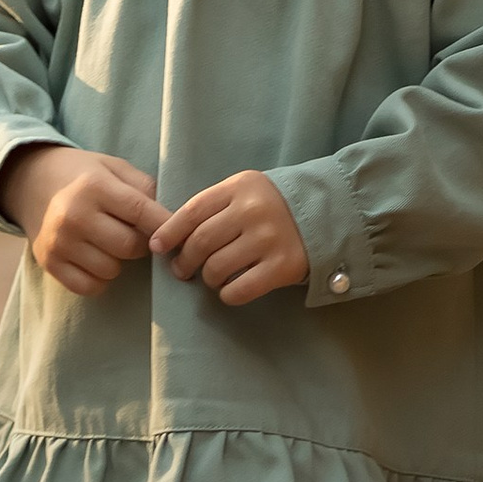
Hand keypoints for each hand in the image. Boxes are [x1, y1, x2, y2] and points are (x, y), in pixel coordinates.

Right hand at [0, 144, 167, 296]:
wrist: (31, 181)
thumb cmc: (82, 173)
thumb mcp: (112, 166)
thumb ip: (143, 186)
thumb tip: (171, 217)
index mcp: (94, 185)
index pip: (140, 211)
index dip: (164, 225)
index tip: (176, 233)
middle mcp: (75, 215)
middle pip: (129, 246)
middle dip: (141, 243)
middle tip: (136, 233)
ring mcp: (59, 242)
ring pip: (111, 269)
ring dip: (119, 261)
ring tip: (110, 242)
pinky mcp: (49, 263)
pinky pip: (89, 286)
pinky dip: (99, 278)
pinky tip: (96, 258)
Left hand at [149, 169, 309, 308]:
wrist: (325, 213)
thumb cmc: (274, 204)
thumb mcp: (246, 192)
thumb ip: (215, 206)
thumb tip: (172, 236)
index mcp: (240, 186)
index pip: (193, 211)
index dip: (169, 232)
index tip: (156, 246)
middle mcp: (252, 211)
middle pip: (201, 242)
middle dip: (184, 261)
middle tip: (182, 270)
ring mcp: (268, 239)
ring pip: (216, 269)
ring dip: (207, 279)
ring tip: (212, 277)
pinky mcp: (281, 267)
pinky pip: (239, 290)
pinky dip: (227, 294)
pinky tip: (230, 289)